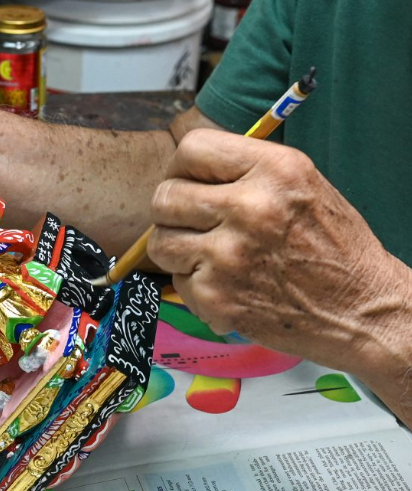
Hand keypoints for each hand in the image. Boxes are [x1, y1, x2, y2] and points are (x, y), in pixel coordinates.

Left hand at [147, 129, 410, 373]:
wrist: (361, 310)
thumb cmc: (331, 245)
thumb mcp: (301, 185)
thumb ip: (244, 171)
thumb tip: (184, 171)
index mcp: (274, 170)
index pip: (192, 148)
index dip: (182, 168)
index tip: (189, 183)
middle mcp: (250, 208)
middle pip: (164, 197)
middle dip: (172, 212)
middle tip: (194, 224)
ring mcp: (229, 257)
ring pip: (160, 242)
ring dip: (178, 249)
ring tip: (209, 255)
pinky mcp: (217, 298)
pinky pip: (177, 281)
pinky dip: (196, 284)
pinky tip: (227, 285)